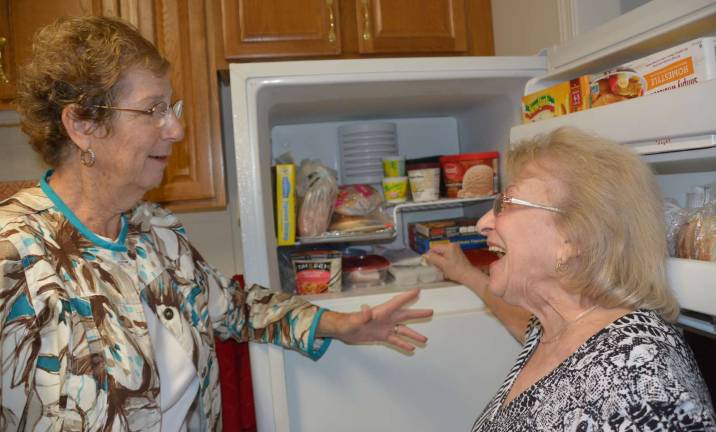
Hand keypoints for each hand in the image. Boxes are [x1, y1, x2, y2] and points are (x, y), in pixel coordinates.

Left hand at [318, 289, 432, 351]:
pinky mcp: (381, 336)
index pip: (397, 302)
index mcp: (382, 311)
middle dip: (418, 314)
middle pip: (405, 315)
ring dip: (413, 334)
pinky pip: (395, 340)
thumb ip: (362, 316)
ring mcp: (385, 327)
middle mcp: (386, 318)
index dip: (407, 296)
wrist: (343, 330)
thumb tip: (367, 312)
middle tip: (431, 311)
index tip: (418, 290)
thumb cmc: (348, 322)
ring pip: (403, 330)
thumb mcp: (355, 320)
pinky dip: (403, 344)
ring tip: (425, 339)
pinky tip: (411, 348)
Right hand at [423, 243, 474, 284]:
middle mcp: (452, 245)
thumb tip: (426, 255)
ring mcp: (455, 249)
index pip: (434, 248)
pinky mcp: (456, 253)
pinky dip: (444, 261)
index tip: (426, 260)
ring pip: (442, 253)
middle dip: (435, 258)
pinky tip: (445, 267)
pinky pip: (446, 255)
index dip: (429, 255)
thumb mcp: (442, 264)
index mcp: (448, 246)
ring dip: (439, 260)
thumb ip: (433, 258)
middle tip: (435, 266)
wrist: (468, 275)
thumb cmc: (457, 271)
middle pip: (438, 251)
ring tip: (441, 268)